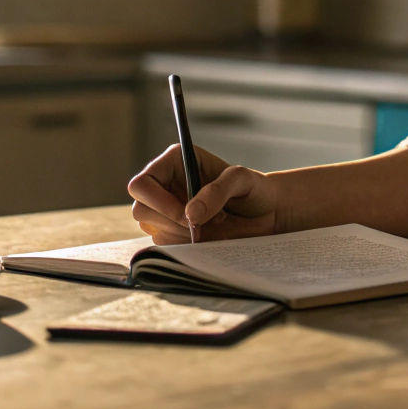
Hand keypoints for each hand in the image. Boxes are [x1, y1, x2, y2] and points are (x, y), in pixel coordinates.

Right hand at [127, 144, 279, 244]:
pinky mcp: (174, 232)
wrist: (266, 214)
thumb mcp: (242, 180)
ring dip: (182, 235)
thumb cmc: (254, 189)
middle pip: (141, 211)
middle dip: (172, 223)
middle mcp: (165, 185)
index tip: (186, 215)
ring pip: (153, 231)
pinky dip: (186, 246)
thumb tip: (190, 214)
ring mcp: (167, 210)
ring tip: (213, 226)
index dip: (158, 202)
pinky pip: (167, 245)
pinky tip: (209, 237)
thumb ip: (217, 191)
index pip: (142, 184)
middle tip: (202, 226)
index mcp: (174, 162)